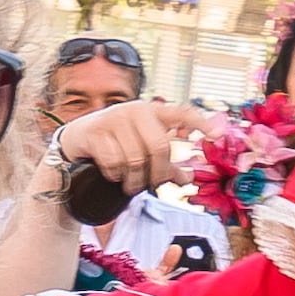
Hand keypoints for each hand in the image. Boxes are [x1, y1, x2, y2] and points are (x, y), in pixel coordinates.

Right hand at [52, 95, 217, 194]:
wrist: (77, 140)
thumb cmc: (117, 145)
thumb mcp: (143, 150)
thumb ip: (166, 165)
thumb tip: (189, 178)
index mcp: (153, 111)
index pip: (182, 112)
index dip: (201, 122)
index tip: (217, 135)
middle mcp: (136, 110)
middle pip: (159, 146)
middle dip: (158, 173)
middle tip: (153, 185)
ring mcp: (114, 118)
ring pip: (136, 158)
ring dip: (135, 179)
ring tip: (131, 184)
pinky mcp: (95, 131)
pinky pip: (113, 161)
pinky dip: (115, 174)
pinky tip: (114, 174)